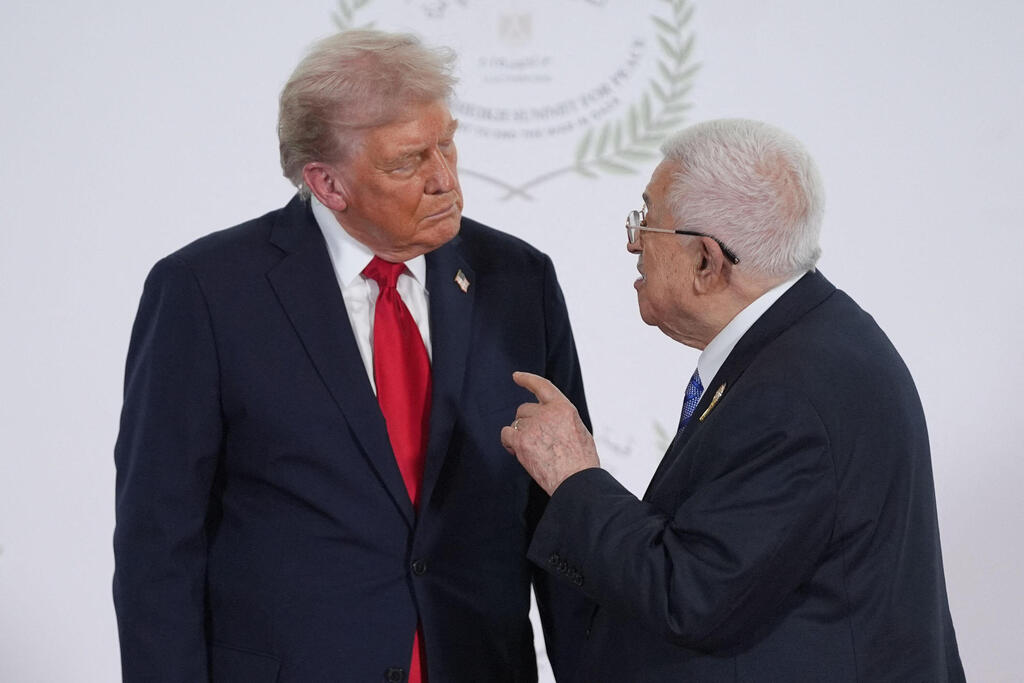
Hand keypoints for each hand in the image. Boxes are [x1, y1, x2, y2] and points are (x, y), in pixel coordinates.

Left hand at [500, 371, 599, 494]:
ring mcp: (533, 426)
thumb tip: (550, 422)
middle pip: (524, 409)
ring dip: (520, 434)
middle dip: (527, 423)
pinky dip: (509, 442)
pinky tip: (518, 452)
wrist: (576, 481)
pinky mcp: (521, 441)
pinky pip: (506, 434)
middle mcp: (547, 413)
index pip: (542, 386)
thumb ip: (561, 420)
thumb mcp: (579, 431)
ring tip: (534, 452)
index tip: (516, 376)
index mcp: (564, 408)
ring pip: (516, 423)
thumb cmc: (581, 463)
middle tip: (537, 442)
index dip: (527, 380)